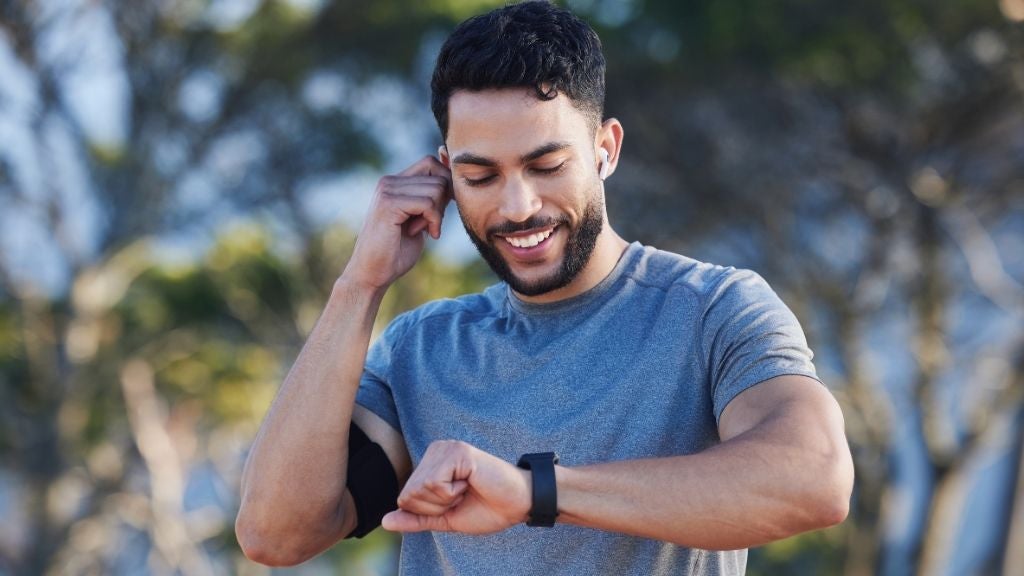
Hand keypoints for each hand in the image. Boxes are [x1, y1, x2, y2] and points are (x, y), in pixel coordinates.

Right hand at [341, 155, 451, 289]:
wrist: (372, 273)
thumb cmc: (396, 251)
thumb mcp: (419, 219)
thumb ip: (431, 199)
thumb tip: (453, 180)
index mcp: (394, 182)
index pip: (431, 163)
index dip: (446, 182)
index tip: (444, 207)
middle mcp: (388, 182)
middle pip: (438, 175)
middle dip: (443, 201)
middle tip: (431, 224)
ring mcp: (387, 191)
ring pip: (436, 189)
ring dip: (438, 214)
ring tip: (423, 230)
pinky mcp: (389, 204)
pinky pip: (428, 203)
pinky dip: (434, 220)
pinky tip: (424, 234)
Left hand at [381, 440, 531, 534]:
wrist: (518, 504)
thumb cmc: (486, 508)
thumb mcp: (445, 518)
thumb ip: (416, 519)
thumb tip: (384, 522)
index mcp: (430, 464)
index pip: (404, 498)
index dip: (429, 511)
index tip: (455, 502)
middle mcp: (435, 451)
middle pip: (409, 494)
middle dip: (435, 507)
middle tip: (463, 496)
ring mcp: (446, 448)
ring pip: (420, 489)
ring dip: (445, 500)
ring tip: (467, 488)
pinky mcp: (457, 451)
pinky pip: (434, 483)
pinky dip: (452, 493)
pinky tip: (470, 482)